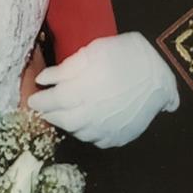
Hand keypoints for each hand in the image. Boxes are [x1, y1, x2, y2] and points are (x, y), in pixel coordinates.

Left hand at [28, 32, 178, 147]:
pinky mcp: (120, 136)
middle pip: (63, 121)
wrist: (160, 71)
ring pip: (78, 133)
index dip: (40, 100)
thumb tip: (44, 79)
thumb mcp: (93, 52)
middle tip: (42, 107)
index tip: (32, 97)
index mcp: (84, 92)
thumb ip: (66, 68)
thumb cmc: (124, 54)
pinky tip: (85, 122)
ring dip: (66, 124)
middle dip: (50, 114)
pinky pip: (96, 140)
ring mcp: (108, 130)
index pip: (53, 102)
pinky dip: (86, 132)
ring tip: (61, 114)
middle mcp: (93, 116)